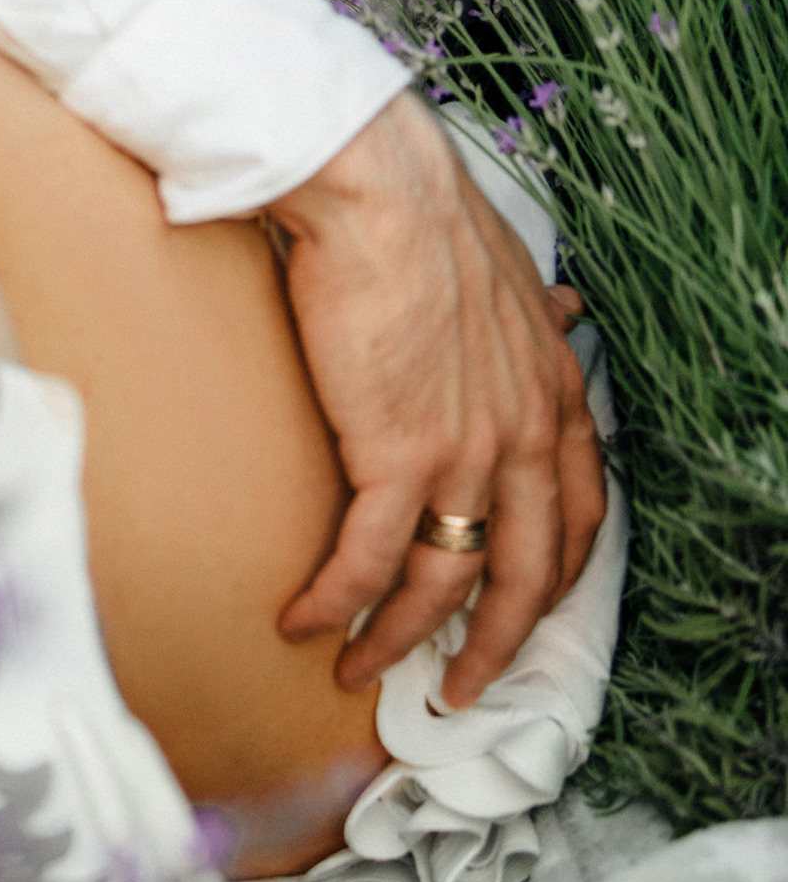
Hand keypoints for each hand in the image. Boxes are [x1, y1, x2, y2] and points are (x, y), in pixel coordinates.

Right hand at [268, 90, 605, 706]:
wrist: (376, 192)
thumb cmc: (426, 219)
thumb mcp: (511, 274)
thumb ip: (538, 317)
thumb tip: (569, 312)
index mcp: (554, 395)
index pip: (578, 515)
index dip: (552, 577)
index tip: (520, 610)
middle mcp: (524, 436)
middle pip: (525, 576)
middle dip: (493, 646)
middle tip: (457, 688)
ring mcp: (465, 454)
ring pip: (442, 582)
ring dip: (397, 639)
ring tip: (356, 669)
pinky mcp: (395, 455)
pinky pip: (368, 560)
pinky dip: (336, 602)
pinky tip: (303, 621)